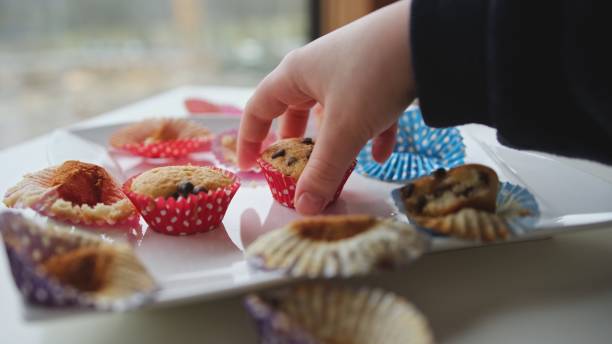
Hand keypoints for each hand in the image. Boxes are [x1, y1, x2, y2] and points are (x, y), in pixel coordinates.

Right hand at [238, 0, 415, 214]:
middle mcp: (317, 68)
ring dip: (334, 142)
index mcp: (295, 75)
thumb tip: (303, 208)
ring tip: (337, 168)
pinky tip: (381, 156)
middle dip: (295, 144)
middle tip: (293, 169)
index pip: (258, 108)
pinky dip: (370, 134)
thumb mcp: (344, 130)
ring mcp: (349, 69)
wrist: (428, 38)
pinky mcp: (379, 73)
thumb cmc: (373, 76)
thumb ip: (322, 172)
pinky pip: (366, 109)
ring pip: (332, 112)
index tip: (250, 167)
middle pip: (294, 110)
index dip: (249, 139)